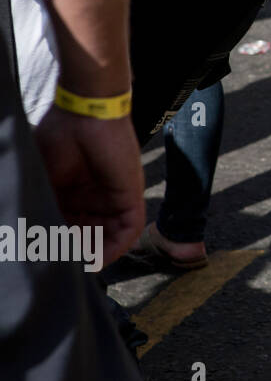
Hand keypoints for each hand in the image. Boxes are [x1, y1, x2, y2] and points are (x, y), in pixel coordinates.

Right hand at [33, 107, 143, 266]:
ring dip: (93, 255)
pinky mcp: (130, 197)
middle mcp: (93, 200)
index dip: (57, 246)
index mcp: (71, 194)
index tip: (44, 259)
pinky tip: (95, 260)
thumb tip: (30, 240)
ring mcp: (113, 199)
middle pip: (88, 237)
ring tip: (74, 265)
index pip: (67, 229)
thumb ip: (44, 207)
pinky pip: (129, 230)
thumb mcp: (43, 180)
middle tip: (60, 265)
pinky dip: (114, 248)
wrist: (85, 115)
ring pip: (107, 238)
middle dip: (75, 254)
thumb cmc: (58, 139)